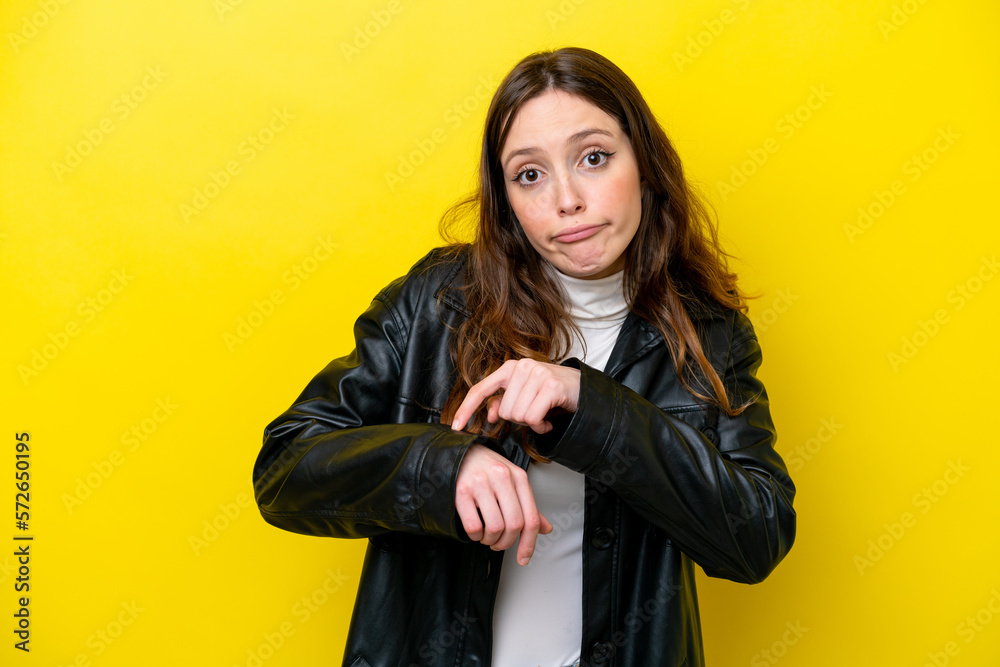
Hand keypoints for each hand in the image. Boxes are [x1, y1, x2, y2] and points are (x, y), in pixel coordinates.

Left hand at [451, 358, 580, 433]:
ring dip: (531, 423)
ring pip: (517, 416)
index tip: (456, 425)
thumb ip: (503, 402)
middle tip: (534, 413)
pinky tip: (548, 421)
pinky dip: (541, 426)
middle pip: (503, 412)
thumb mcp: (523, 395)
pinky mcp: (551, 387)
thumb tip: (488, 415)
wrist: (582, 389)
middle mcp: (522, 367)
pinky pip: (533, 419)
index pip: (481, 389)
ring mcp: (537, 375)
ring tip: (542, 415)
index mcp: (510, 368)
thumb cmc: (550, 393)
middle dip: (518, 420)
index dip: (466, 408)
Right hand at [454, 442, 552, 564]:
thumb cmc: (488, 469)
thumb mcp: (513, 481)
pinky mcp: (462, 490)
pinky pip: (473, 526)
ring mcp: (481, 483)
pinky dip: (475, 536)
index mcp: (519, 477)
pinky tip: (475, 530)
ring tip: (486, 536)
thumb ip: (528, 506)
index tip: (523, 558)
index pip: (531, 518)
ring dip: (490, 540)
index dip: (529, 544)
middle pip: (514, 525)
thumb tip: (546, 529)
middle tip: (498, 543)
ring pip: (495, 527)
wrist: (461, 452)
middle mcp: (502, 478)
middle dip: (506, 543)